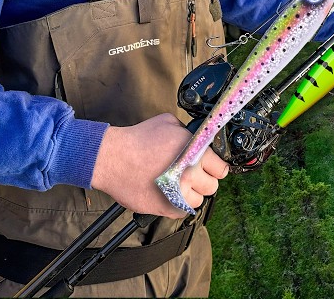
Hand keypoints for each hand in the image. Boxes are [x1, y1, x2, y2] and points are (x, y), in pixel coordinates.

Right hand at [89, 114, 228, 218]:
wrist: (112, 159)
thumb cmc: (137, 140)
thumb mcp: (168, 122)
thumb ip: (188, 131)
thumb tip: (197, 138)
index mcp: (194, 153)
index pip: (221, 168)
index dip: (214, 166)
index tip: (208, 167)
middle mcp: (189, 175)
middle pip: (212, 186)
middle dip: (204, 180)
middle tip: (192, 175)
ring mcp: (178, 193)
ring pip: (198, 201)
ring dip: (191, 194)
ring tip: (178, 185)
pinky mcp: (165, 208)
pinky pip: (182, 211)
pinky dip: (178, 204)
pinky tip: (168, 193)